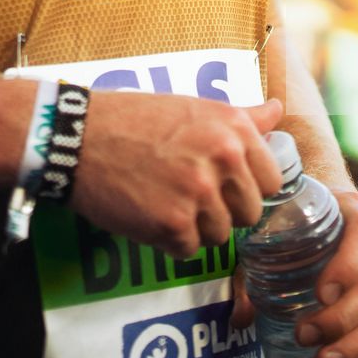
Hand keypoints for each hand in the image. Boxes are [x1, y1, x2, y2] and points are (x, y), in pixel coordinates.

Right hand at [72, 94, 284, 259]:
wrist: (79, 137)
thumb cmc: (135, 119)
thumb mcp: (194, 107)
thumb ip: (241, 117)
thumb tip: (277, 112)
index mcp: (234, 129)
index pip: (271, 180)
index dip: (246, 187)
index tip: (223, 184)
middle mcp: (224, 159)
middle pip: (249, 213)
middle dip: (223, 211)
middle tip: (190, 196)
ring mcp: (199, 193)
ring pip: (220, 235)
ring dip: (195, 228)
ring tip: (166, 201)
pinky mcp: (172, 224)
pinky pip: (189, 250)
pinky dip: (169, 241)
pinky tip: (150, 214)